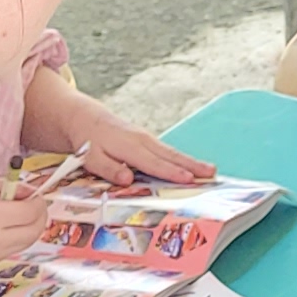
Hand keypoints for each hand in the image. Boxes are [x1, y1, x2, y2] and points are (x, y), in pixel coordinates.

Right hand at [0, 181, 52, 269]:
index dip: (38, 201)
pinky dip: (20, 235)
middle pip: (36, 229)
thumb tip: (32, 192)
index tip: (34, 194)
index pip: (31, 212)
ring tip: (19, 213)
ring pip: (30, 240)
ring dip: (32, 225)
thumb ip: (10, 187)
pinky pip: (17, 247)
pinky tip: (8, 226)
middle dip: (40, 214)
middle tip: (33, 203)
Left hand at [66, 122, 209, 187]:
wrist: (84, 117)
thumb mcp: (89, 157)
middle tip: (212, 174)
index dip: (172, 172)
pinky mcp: (147, 140)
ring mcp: (146, 139)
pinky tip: (192, 166)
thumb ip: (108, 168)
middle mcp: (141, 141)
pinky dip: (182, 158)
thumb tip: (127, 179)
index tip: (189, 179)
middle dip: (192, 165)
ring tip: (210, 170)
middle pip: (170, 155)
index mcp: (128, 146)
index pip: (153, 163)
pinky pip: (167, 151)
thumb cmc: (87, 141)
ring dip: (191, 161)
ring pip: (171, 152)